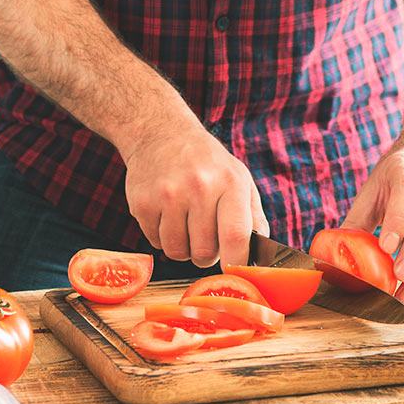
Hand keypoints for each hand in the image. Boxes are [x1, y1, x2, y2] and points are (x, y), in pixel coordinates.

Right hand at [123, 125, 269, 267]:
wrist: (161, 134)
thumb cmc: (208, 164)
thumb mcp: (239, 179)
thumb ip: (254, 218)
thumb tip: (261, 258)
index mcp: (230, 183)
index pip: (236, 237)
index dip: (235, 262)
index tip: (233, 269)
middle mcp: (199, 187)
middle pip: (204, 252)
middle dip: (206, 255)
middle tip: (205, 237)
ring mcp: (167, 195)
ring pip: (177, 252)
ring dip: (183, 247)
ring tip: (185, 224)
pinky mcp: (142, 203)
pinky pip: (155, 243)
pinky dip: (162, 237)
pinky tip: (167, 214)